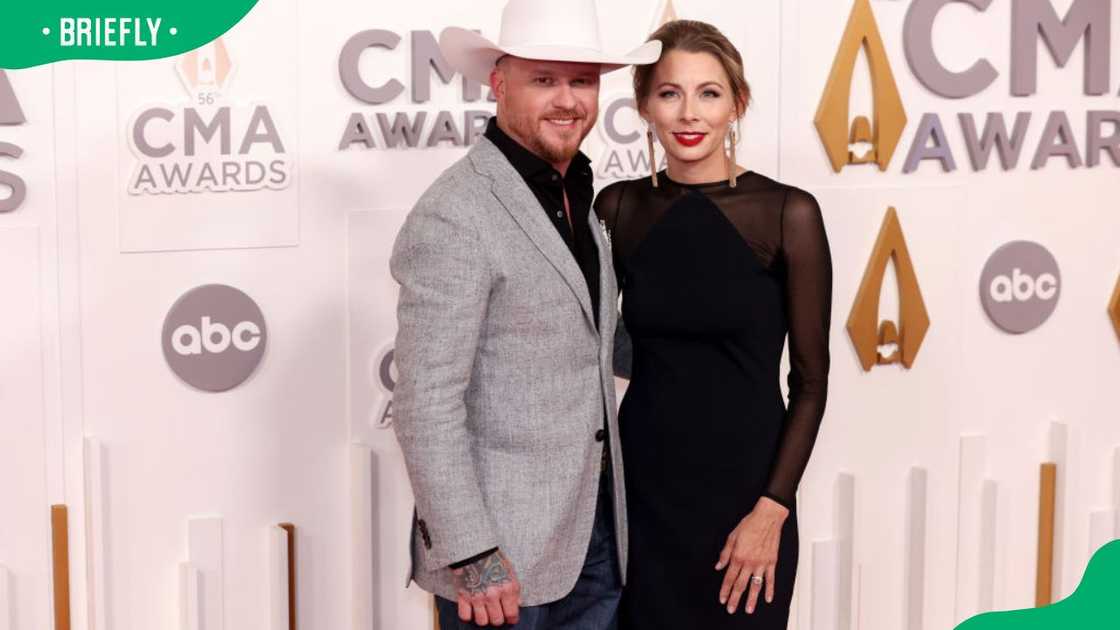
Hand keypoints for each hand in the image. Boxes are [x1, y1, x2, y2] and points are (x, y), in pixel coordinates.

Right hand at [451, 549, 521, 625]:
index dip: (512, 619)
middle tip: (497, 614)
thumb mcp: (510, 572)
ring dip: (484, 618)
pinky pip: (465, 616)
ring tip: (484, 612)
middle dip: (498, 619)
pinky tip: (471, 610)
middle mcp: (493, 595)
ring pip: (482, 621)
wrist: (473, 549)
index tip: (510, 619)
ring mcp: (477, 597)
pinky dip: (468, 615)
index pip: (512, 614)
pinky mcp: (463, 596)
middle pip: (497, 620)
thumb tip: (518, 604)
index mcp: (507, 588)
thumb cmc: (493, 559)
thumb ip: (514, 590)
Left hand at [715, 497, 788, 613]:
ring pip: (755, 585)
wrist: (767, 518)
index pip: (729, 578)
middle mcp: (749, 562)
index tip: (722, 598)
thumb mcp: (732, 536)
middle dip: (735, 598)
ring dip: (751, 599)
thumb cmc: (750, 524)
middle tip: (731, 609)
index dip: (725, 589)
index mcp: (738, 556)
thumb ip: (725, 553)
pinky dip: (770, 589)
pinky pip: (770, 579)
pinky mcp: (771, 562)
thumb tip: (718, 566)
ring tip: (748, 609)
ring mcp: (761, 563)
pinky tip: (767, 598)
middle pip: (740, 584)